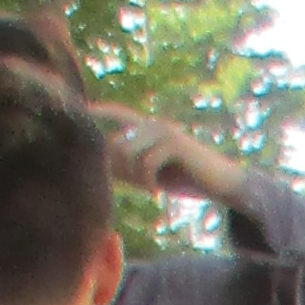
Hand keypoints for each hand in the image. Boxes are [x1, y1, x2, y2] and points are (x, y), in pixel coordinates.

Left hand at [97, 108, 247, 211]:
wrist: (222, 184)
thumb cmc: (187, 180)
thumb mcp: (153, 174)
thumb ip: (130, 168)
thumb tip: (102, 168)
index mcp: (148, 128)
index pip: (117, 113)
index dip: (98, 111)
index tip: (81, 112)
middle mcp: (154, 124)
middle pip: (117, 142)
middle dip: (121, 169)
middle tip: (138, 188)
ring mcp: (164, 131)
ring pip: (129, 151)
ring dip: (135, 176)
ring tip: (148, 189)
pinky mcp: (174, 144)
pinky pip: (146, 162)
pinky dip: (147, 181)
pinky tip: (155, 192)